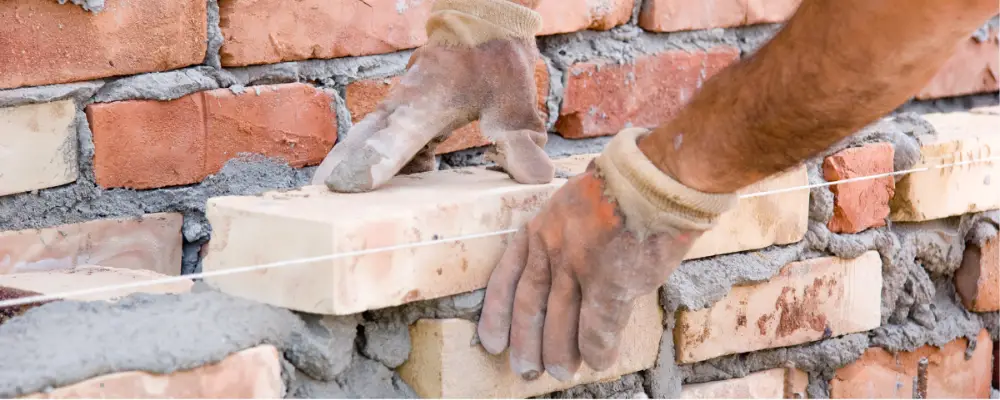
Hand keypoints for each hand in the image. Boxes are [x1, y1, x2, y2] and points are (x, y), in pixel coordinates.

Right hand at [311, 0, 553, 191]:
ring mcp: (398, 105)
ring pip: (365, 136)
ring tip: (329, 198)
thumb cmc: (495, 59)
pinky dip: (372, 158)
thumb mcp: (515, 101)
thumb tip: (536, 178)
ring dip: (348, 163)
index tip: (349, 186)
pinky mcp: (402, 110)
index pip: (395, 139)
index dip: (373, 164)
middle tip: (316, 201)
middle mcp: (404, 104)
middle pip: (363, 140)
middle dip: (340, 169)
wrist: (482, 19)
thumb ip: (520, 141)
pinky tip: (387, 187)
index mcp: (427, 103)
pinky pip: (380, 137)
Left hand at [476, 128, 738, 380]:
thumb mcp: (575, 203)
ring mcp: (579, 267)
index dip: (498, 313)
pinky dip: (596, 347)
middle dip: (526, 341)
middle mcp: (551, 248)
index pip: (507, 277)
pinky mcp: (610, 283)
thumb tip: (568, 271)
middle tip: (525, 369)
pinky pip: (597, 326)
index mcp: (540, 227)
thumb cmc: (624, 184)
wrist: (655, 177)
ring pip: (559, 320)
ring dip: (559, 350)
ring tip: (560, 372)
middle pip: (530, 305)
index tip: (492, 342)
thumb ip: (566, 238)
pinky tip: (598, 361)